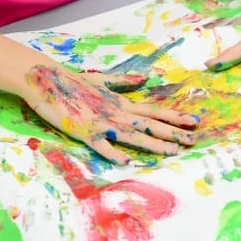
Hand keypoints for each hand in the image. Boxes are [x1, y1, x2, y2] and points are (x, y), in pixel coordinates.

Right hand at [22, 64, 199, 163]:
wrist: (46, 80)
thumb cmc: (72, 81)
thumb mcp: (101, 80)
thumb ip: (124, 82)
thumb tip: (145, 79)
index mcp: (121, 102)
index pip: (153, 111)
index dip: (175, 116)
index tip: (195, 121)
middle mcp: (116, 113)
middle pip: (150, 124)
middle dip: (173, 132)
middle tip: (194, 140)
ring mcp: (102, 123)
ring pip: (133, 135)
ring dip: (153, 143)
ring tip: (172, 151)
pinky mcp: (85, 131)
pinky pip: (102, 145)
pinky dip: (114, 152)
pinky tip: (128, 160)